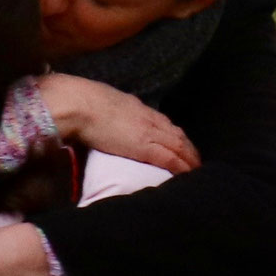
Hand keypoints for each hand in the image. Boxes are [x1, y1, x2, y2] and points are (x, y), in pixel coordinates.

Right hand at [37, 75, 198, 173]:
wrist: (79, 105)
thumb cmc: (82, 103)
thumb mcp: (103, 102)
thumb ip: (112, 111)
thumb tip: (108, 119)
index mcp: (138, 108)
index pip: (164, 122)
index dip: (175, 135)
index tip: (181, 144)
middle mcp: (148, 118)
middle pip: (176, 134)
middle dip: (188, 148)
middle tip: (196, 160)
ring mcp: (148, 132)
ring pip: (179, 145)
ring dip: (190, 157)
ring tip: (195, 168)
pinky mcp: (144, 147)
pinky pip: (169, 157)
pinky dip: (181, 165)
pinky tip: (187, 172)